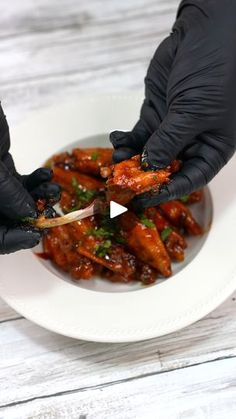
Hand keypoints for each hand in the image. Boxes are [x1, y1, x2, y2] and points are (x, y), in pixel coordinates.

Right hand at [0, 105, 60, 253]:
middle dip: (30, 218)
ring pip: (17, 203)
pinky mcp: (1, 171)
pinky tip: (46, 175)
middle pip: (6, 221)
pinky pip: (20, 184)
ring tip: (53, 192)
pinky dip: (36, 182)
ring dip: (38, 199)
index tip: (35, 235)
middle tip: (50, 214)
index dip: (12, 239)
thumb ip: (9, 196)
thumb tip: (29, 215)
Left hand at [110, 0, 235, 207]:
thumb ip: (169, 142)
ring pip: (148, 153)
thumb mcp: (193, 112)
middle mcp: (193, 141)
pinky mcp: (156, 113)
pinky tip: (117, 140)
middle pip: (166, 169)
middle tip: (121, 185)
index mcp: (213, 147)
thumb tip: (148, 169)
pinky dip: (126, 140)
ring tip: (115, 162)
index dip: (167, 191)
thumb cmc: (217, 70)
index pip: (189, 179)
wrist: (206, 30)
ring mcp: (172, 127)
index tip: (143, 200)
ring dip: (130, 160)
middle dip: (143, 178)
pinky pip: (139, 134)